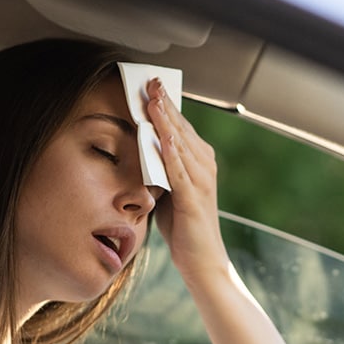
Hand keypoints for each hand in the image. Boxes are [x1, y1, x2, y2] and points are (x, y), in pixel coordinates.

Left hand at [145, 79, 226, 278]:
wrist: (202, 262)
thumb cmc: (184, 228)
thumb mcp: (168, 191)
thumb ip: (159, 169)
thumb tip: (139, 150)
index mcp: (199, 162)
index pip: (180, 127)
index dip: (166, 105)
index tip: (151, 84)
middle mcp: (204, 166)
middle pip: (181, 128)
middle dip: (166, 104)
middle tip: (150, 81)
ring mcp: (201, 181)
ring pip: (181, 144)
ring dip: (166, 121)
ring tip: (153, 100)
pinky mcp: (194, 199)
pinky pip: (180, 170)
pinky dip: (170, 152)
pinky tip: (161, 136)